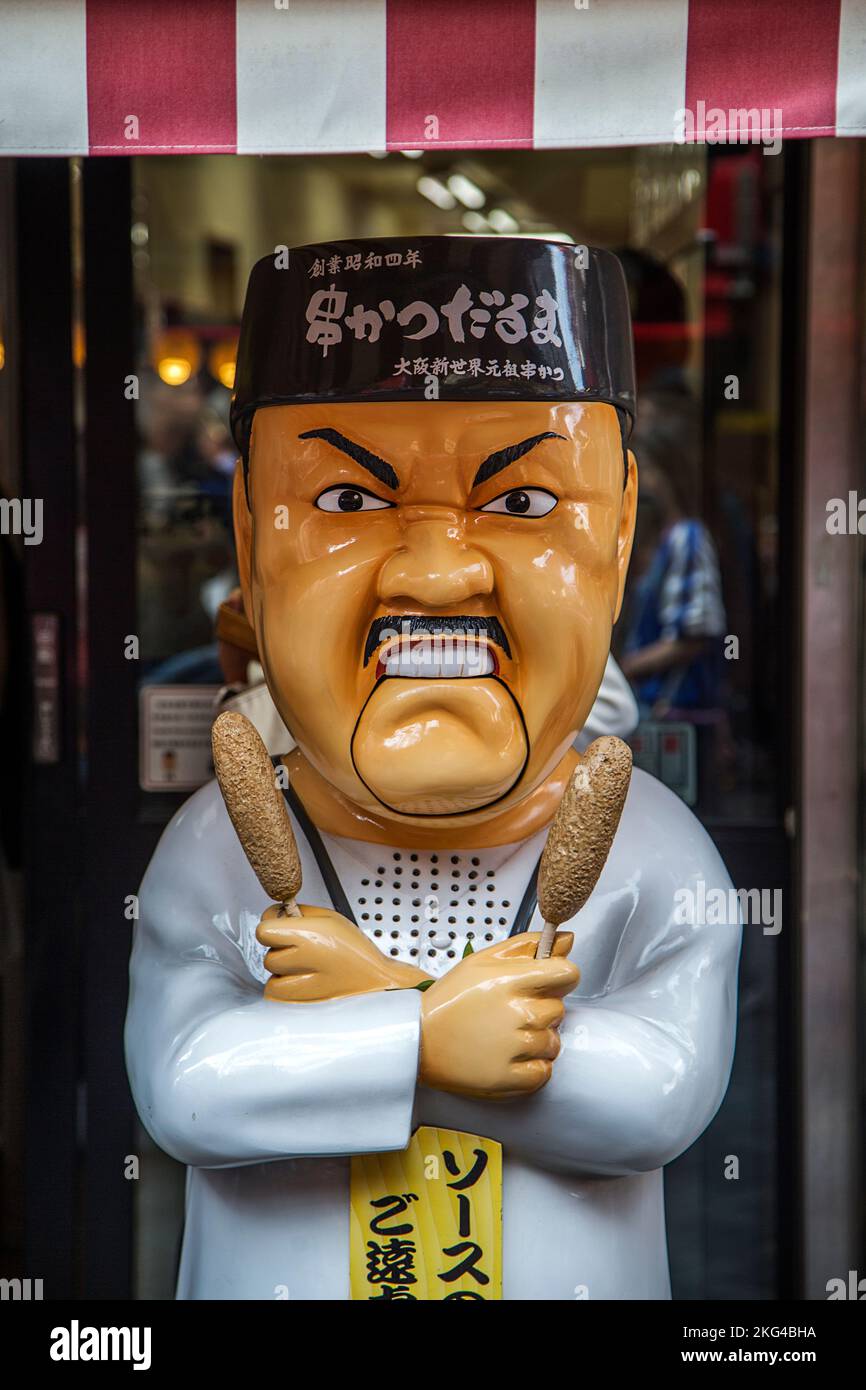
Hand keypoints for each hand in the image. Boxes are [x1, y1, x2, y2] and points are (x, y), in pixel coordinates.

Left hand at [256, 904, 430, 1001]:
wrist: (375, 980)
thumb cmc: (355, 950)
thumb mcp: (330, 918)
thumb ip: (300, 913)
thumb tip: (275, 914)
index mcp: (308, 936)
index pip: (263, 931)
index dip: (272, 927)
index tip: (282, 927)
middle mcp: (302, 961)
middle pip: (267, 954)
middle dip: (281, 950)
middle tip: (302, 950)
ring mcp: (301, 985)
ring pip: (271, 975)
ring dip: (282, 971)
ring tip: (305, 967)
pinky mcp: (300, 1003)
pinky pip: (275, 993)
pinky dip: (284, 987)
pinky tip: (303, 981)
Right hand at [419, 932, 578, 1099]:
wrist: (418, 1040)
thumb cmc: (449, 1000)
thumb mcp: (482, 961)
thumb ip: (526, 946)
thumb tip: (565, 938)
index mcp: (510, 981)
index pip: (567, 974)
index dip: (561, 976)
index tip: (549, 981)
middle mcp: (516, 1013)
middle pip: (559, 1009)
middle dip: (542, 1009)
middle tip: (513, 1011)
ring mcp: (514, 1048)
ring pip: (553, 1042)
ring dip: (537, 1040)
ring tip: (508, 1035)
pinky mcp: (510, 1078)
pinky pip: (544, 1072)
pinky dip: (533, 1067)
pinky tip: (511, 1056)